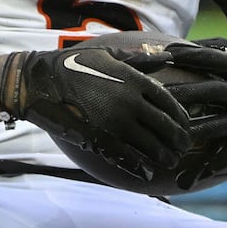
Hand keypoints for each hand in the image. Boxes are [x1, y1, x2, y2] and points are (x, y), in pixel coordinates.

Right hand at [7, 47, 192, 178]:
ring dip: (163, 156)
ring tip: (171, 162)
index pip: (169, 102)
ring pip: (149, 144)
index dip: (181, 117)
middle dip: (178, 139)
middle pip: (164, 126)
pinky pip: (124, 156)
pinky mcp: (98, 138)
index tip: (186, 125)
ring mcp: (115, 121)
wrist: (40, 81)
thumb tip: (168, 55)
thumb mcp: (109, 54)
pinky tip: (147, 173)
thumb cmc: (74, 64)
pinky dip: (138, 167)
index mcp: (134, 80)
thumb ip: (140, 57)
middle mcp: (129, 101)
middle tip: (184, 148)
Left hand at [134, 37, 226, 158]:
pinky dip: (208, 167)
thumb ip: (224, 49)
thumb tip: (185, 43)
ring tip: (163, 136)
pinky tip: (188, 178)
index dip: (184, 55)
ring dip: (187, 132)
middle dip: (178, 93)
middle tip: (151, 95)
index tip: (160, 54)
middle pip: (206, 90)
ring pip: (212, 125)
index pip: (209, 58)